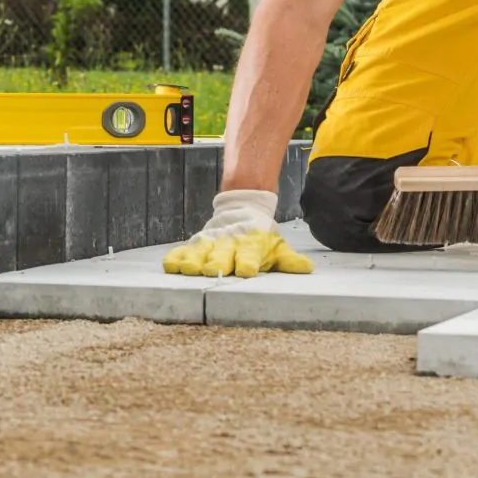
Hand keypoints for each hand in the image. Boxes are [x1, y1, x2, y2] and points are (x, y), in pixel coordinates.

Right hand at [162, 190, 313, 276]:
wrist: (242, 207)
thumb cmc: (260, 235)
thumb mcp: (277, 246)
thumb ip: (289, 260)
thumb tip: (307, 268)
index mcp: (251, 245)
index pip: (250, 254)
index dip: (248, 261)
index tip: (246, 270)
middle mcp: (229, 244)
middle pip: (222, 254)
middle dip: (217, 262)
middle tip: (211, 270)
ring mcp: (210, 243)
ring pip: (200, 252)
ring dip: (194, 260)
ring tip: (189, 269)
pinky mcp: (196, 243)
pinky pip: (183, 251)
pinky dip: (176, 258)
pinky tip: (170, 265)